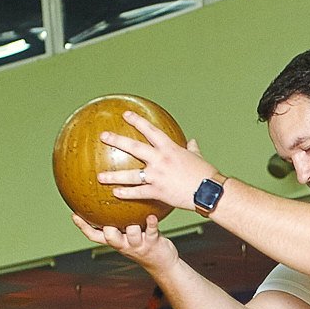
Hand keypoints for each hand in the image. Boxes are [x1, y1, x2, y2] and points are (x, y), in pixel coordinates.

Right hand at [73, 212, 181, 276]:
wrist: (162, 264)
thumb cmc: (143, 244)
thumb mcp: (127, 236)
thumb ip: (118, 222)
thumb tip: (111, 198)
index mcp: (116, 241)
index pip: (95, 236)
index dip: (83, 227)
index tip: (74, 214)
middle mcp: (124, 244)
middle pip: (111, 238)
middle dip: (108, 230)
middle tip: (107, 222)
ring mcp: (138, 244)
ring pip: (132, 234)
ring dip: (132, 227)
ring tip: (133, 216)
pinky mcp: (153, 242)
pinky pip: (151, 231)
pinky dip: (151, 223)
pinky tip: (151, 215)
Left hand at [95, 113, 214, 212]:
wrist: (209, 192)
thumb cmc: (206, 174)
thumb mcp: (198, 157)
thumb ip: (192, 149)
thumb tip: (192, 142)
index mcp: (170, 148)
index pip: (150, 130)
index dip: (137, 121)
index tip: (125, 114)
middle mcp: (161, 160)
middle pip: (134, 148)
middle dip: (117, 141)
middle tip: (103, 136)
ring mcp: (157, 176)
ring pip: (130, 175)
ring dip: (113, 176)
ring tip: (100, 176)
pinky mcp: (158, 192)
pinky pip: (138, 193)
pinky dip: (126, 193)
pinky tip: (115, 194)